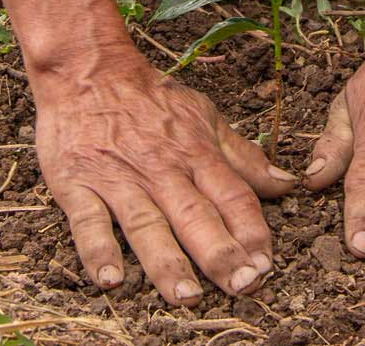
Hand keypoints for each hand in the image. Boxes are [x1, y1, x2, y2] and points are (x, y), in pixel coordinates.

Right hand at [32, 48, 296, 305]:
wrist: (87, 70)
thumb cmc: (151, 99)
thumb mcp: (204, 117)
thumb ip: (244, 156)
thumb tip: (287, 185)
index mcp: (195, 153)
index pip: (232, 195)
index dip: (252, 230)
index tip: (267, 264)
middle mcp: (161, 169)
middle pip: (195, 216)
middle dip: (221, 253)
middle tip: (243, 285)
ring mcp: (118, 178)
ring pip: (146, 224)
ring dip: (167, 262)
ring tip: (186, 295)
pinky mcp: (77, 184)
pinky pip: (88, 221)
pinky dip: (98, 249)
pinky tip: (110, 279)